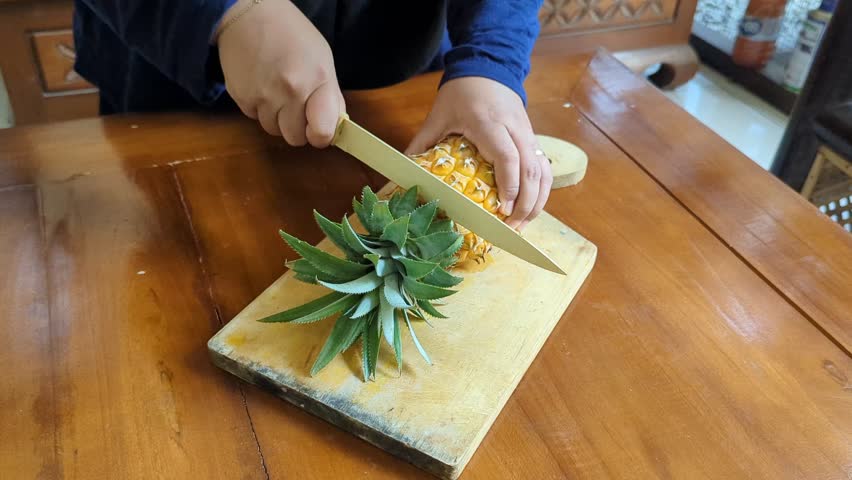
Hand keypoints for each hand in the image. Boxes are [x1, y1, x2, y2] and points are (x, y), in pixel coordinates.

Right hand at [217, 0, 344, 146]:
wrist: (248, 14)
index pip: (323, 132)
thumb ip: (330, 95)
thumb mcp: (322, 59)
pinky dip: (259, 107)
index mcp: (317, 81)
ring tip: (276, 91)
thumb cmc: (291, 34)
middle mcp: (291, 92)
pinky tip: (261, 85)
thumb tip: (334, 126)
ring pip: (273, 130)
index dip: (320, 135)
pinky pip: (254, 117)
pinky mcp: (241, 97)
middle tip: (295, 105)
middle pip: (295, 138)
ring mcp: (263, 96)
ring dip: (276, 117)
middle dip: (297, 127)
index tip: (318, 128)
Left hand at [406, 77, 550, 229]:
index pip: (508, 157)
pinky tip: (530, 209)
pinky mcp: (534, 139)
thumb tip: (404, 172)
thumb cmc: (460, 94)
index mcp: (489, 123)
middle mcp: (514, 129)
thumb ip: (422, 144)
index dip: (509, 186)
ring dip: (537, 202)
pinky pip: (545, 168)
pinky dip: (542, 192)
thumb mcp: (437, 117)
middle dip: (525, 204)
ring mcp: (528, 134)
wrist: (486, 68)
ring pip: (544, 172)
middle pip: (531, 170)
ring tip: (522, 226)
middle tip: (510, 229)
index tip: (502, 210)